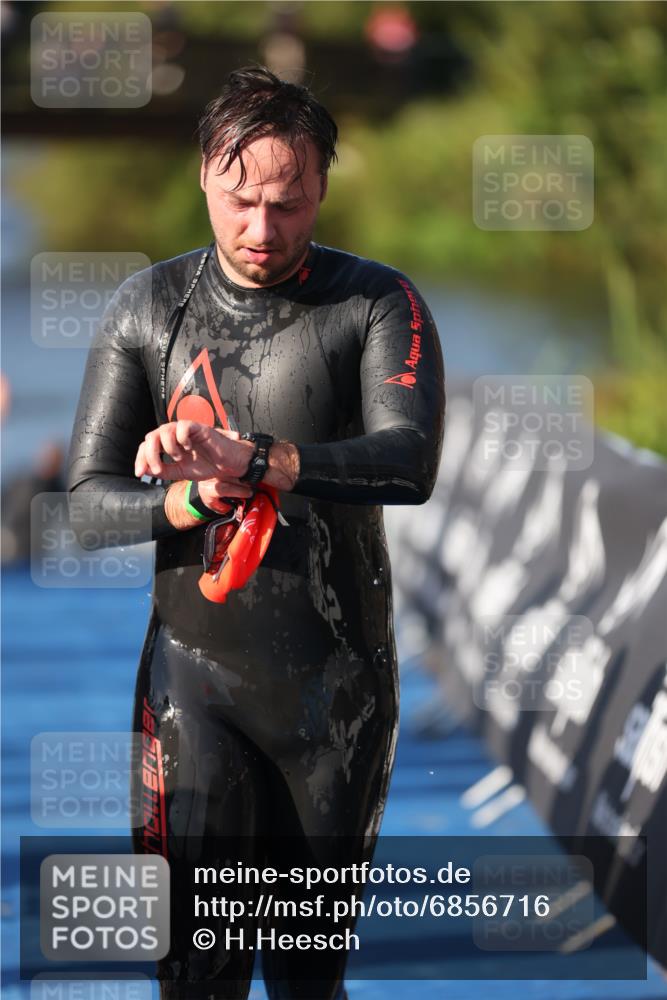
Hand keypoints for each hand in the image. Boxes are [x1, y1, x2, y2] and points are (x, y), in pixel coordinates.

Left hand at [134, 421, 253, 481]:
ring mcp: (185, 430)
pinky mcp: (198, 427)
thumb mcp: (180, 472)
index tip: (140, 473)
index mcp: (167, 444)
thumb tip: (145, 469)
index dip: (140, 459)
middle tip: (157, 469)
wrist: (226, 465)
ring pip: (165, 430)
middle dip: (150, 454)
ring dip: (167, 447)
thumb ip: (163, 470)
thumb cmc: (206, 465)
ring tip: (178, 458)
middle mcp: (173, 435)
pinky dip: (182, 439)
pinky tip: (188, 448)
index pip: (146, 446)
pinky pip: (183, 426)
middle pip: (151, 436)